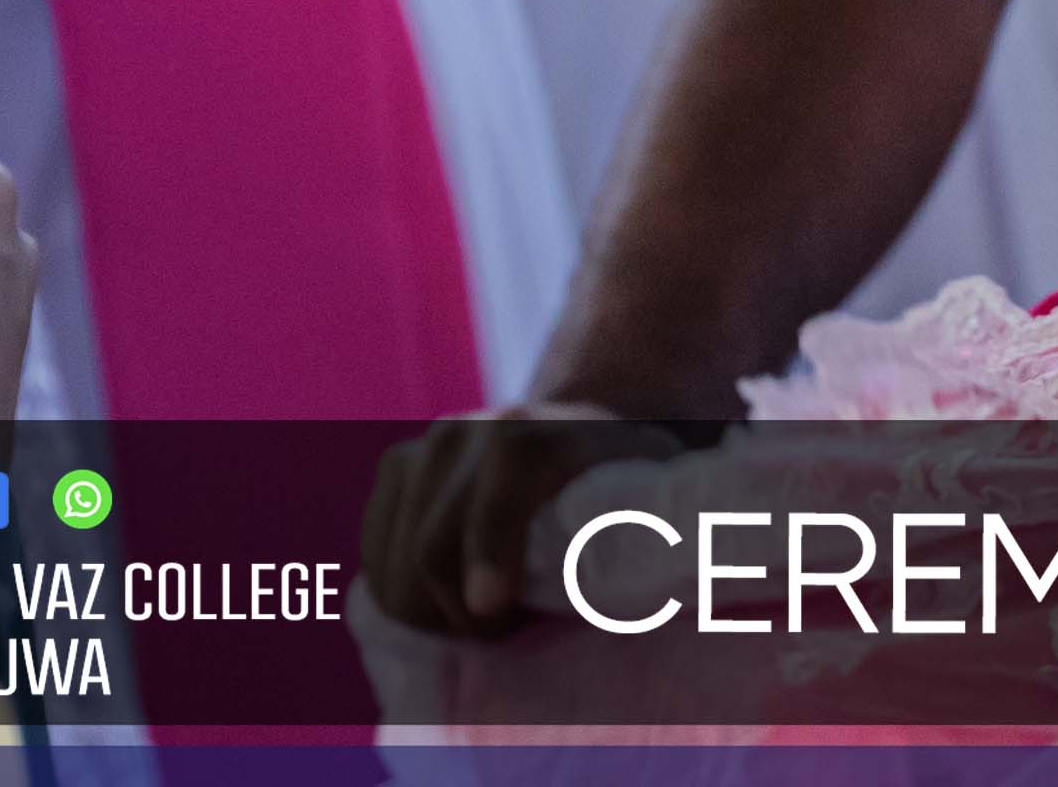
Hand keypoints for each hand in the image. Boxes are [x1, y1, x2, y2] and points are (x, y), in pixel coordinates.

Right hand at [361, 403, 691, 636]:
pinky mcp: (398, 466)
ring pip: (392, 558)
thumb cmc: (631, 478)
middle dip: (454, 612)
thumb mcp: (656, 491)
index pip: (500, 489)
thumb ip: (656, 525)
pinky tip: (439, 599)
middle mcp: (476, 430)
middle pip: (430, 548)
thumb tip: (685, 569)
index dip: (489, 554)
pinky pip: (371, 548)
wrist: (586, 421)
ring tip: (477, 618)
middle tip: (498, 635)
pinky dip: (395, 587)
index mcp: (542, 433)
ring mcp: (429, 446)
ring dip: (424, 609)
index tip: (495, 610)